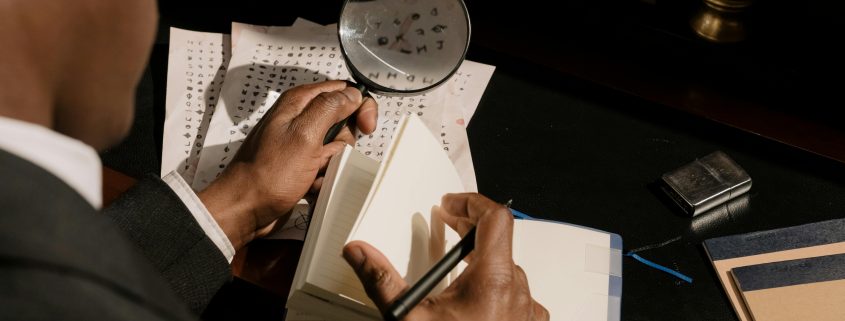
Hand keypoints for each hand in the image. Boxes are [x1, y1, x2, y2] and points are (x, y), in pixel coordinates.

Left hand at [198, 80, 377, 249]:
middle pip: (344, 122)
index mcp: (299, 102)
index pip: (344, 90)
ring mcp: (301, 143)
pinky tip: (309, 185)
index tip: (366, 127)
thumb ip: (330, 107)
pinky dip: (324, 178)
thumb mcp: (305, 134)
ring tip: (312, 174)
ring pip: (338, 148)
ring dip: (332, 165)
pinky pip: (327, 167)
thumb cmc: (268, 174)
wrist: (245, 209)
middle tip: (325, 155)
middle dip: (343, 143)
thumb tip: (353, 94)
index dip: (360, 106)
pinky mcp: (301, 165)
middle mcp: (300, 119)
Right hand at [343, 193, 548, 320]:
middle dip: (470, 229)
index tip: (449, 205)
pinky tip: (473, 299)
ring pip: (508, 270)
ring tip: (455, 265)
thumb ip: (382, 280)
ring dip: (483, 261)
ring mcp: (528, 312)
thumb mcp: (408, 318)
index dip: (471, 202)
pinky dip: (494, 287)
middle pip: (500, 242)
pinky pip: (517, 295)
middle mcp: (518, 293)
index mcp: (494, 282)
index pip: (496, 219)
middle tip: (446, 224)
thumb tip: (360, 253)